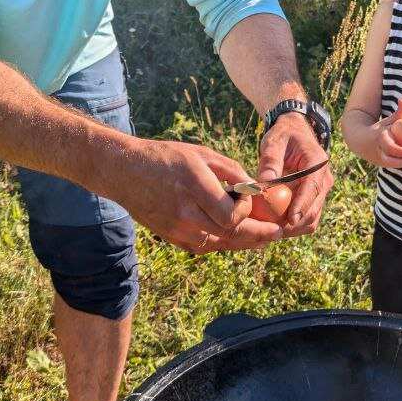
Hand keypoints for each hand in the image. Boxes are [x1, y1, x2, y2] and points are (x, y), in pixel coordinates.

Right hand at [124, 138, 284, 253]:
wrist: (124, 171)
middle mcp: (185, 211)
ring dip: (241, 242)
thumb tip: (256, 188)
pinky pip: (203, 246)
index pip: (231, 215)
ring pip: (218, 244)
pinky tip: (236, 238)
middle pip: (229, 235)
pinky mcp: (171, 237)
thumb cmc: (166, 157)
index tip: (252, 201)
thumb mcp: (201, 154)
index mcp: (194, 185)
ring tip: (262, 238)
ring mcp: (176, 228)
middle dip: (257, 235)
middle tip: (277, 234)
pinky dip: (222, 243)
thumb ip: (231, 171)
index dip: (247, 212)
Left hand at [258, 111, 332, 237]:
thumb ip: (270, 161)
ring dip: (293, 228)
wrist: (294, 133)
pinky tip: (274, 225)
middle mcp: (324, 179)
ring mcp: (320, 191)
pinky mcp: (314, 199)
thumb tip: (263, 184)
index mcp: (317, 162)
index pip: (312, 188)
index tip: (290, 220)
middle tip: (270, 230)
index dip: (302, 206)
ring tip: (270, 230)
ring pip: (312, 219)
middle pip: (314, 209)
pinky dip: (293, 226)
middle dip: (295, 223)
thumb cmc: (283, 136)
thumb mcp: (274, 142)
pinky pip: (307, 218)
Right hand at [373, 98, 401, 168]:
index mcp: (379, 139)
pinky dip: (401, 163)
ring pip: (391, 164)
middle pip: (390, 160)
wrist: (360, 141)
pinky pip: (393, 165)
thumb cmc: (379, 129)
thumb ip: (398, 113)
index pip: (390, 148)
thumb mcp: (387, 121)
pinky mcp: (381, 165)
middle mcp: (378, 151)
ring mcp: (379, 160)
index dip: (400, 151)